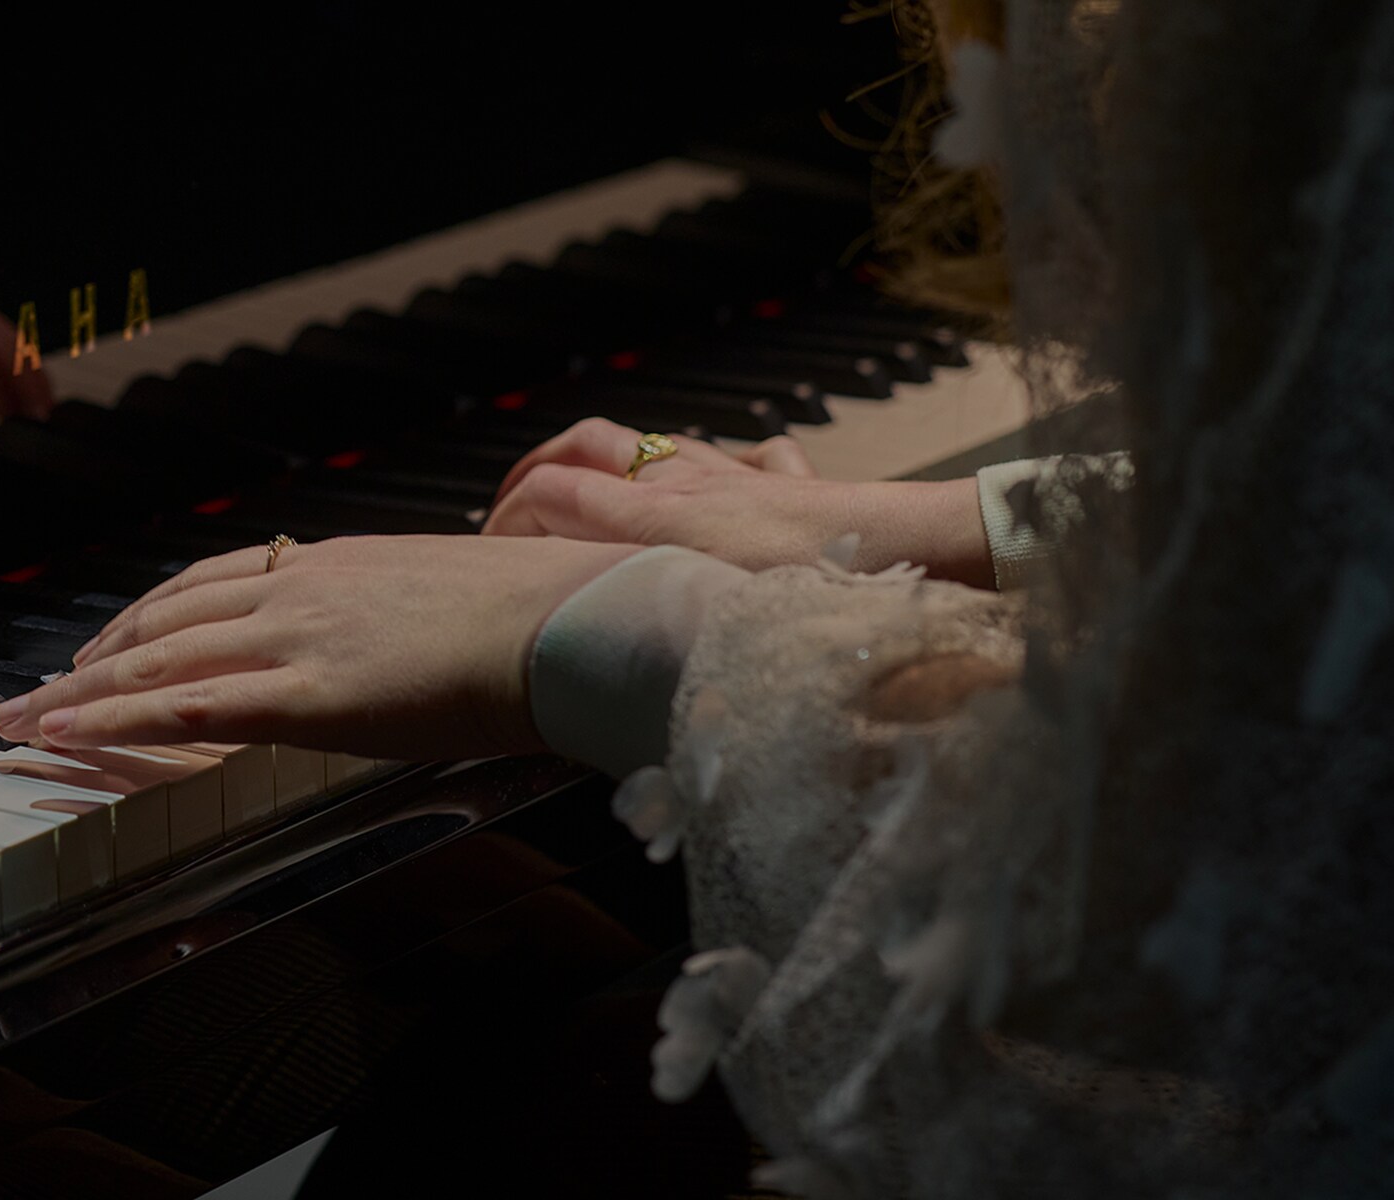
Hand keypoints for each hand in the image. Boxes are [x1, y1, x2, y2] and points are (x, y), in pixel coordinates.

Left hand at [0, 535, 643, 759]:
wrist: (583, 615)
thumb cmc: (542, 613)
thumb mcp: (444, 597)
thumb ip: (391, 616)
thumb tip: (385, 640)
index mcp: (333, 563)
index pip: (210, 585)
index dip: (145, 619)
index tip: (104, 646)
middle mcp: (300, 587)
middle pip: (165, 618)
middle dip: (92, 658)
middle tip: (34, 694)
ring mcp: (300, 636)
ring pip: (159, 660)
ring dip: (79, 693)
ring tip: (22, 722)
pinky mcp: (311, 692)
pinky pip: (189, 706)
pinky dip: (114, 720)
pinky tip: (66, 733)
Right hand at [482, 418, 992, 586]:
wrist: (915, 549)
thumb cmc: (812, 579)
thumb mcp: (691, 595)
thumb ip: (620, 588)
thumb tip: (560, 621)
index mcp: (656, 511)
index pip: (550, 492)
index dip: (508, 519)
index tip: (488, 559)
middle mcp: (690, 482)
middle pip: (592, 445)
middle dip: (543, 466)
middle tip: (517, 504)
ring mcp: (741, 478)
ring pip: (661, 447)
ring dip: (621, 464)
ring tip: (599, 496)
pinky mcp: (792, 486)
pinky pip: (752, 458)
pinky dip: (726, 468)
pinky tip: (730, 483)